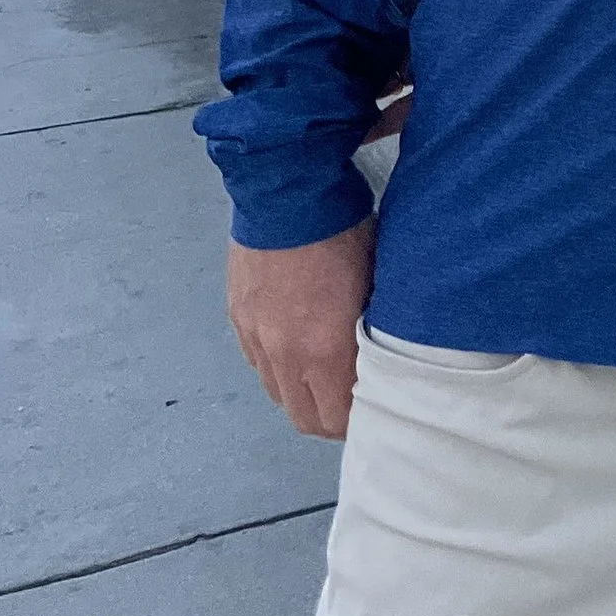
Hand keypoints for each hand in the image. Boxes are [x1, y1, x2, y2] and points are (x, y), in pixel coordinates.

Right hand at [227, 219, 375, 439]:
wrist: (288, 193)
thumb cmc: (346, 233)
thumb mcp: (375, 284)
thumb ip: (371, 335)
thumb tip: (378, 361)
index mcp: (324, 351)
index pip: (337, 419)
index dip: (356, 422)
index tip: (374, 409)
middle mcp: (284, 355)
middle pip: (303, 419)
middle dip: (329, 419)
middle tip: (350, 402)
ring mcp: (256, 338)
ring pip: (278, 394)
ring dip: (301, 394)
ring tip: (323, 374)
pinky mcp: (238, 318)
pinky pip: (258, 363)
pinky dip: (278, 367)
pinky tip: (296, 344)